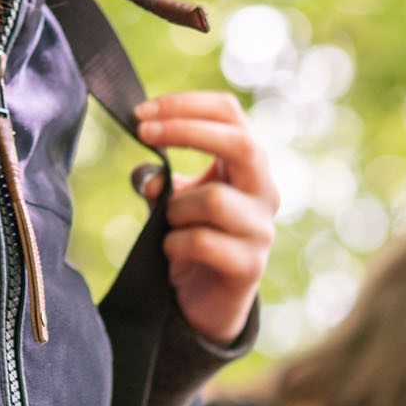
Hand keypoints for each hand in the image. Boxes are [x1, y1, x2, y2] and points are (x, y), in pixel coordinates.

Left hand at [133, 91, 275, 343]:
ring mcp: (261, 229)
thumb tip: (150, 176)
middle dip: (186, 131)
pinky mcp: (250, 265)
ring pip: (214, 199)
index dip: (186, 104)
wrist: (206, 301)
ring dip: (177, 209)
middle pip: (240, 143)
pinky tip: (172, 251)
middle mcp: (263, 191)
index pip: (229, 113)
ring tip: (170, 225)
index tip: (141, 111)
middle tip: (145, 133)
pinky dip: (175, 244)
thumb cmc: (191, 237)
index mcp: (245, 164)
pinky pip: (204, 242)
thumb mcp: (172, 201)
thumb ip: (161, 182)